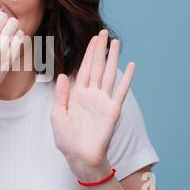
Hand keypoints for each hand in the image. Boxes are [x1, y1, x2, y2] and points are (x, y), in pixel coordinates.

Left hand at [50, 29, 135, 179]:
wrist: (79, 156)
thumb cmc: (67, 139)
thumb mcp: (57, 115)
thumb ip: (61, 94)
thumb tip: (62, 75)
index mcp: (78, 94)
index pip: (84, 69)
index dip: (88, 53)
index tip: (93, 39)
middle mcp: (92, 94)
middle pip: (97, 66)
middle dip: (100, 50)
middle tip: (103, 33)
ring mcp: (103, 101)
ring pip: (109, 74)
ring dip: (113, 58)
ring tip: (117, 43)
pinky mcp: (113, 110)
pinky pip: (121, 91)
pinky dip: (127, 78)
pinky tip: (132, 66)